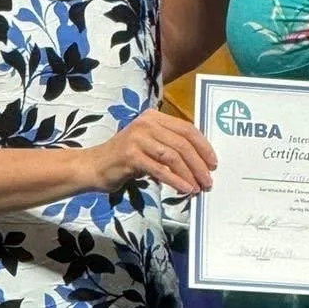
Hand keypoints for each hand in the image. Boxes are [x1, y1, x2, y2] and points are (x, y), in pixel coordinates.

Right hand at [88, 109, 216, 198]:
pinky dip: (175, 181)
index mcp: (154, 117)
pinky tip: (185, 190)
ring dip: (190, 174)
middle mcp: (146, 123)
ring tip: (198, 188)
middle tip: (208, 181)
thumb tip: (202, 161)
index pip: (187, 129)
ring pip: (173, 156)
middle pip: (182, 143)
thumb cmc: (127, 158)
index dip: (203, 147)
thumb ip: (171, 146)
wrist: (94, 166)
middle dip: (199, 164)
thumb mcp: (151, 146)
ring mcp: (137, 138)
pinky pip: (160, 169)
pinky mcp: (131, 155)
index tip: (213, 163)